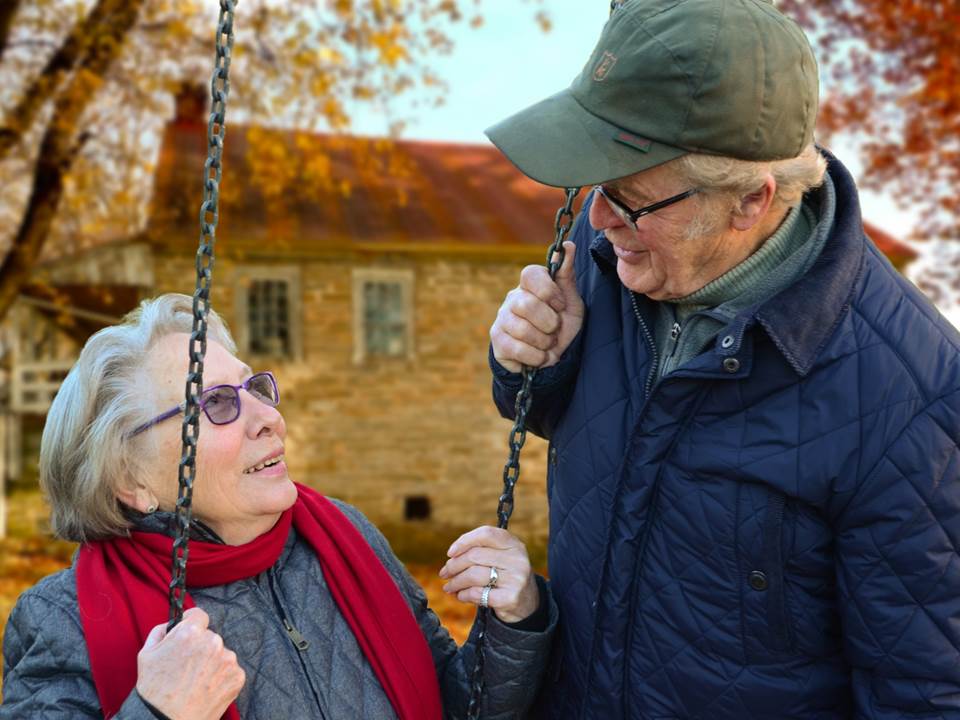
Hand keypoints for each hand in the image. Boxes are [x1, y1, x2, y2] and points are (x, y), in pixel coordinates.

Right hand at [136, 607, 244, 719]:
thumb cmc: (154, 689)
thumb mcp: (146, 654)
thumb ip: (161, 631)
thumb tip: (173, 623)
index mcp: (191, 632)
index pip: (199, 615)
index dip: (192, 623)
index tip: (189, 633)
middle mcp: (213, 642)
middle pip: (210, 637)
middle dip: (200, 647)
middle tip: (188, 667)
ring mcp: (228, 659)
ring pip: (220, 654)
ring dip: (212, 663)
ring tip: (196, 681)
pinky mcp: (237, 676)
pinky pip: (230, 670)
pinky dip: (221, 677)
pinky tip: (206, 689)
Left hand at [439, 526, 538, 623]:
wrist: (527, 602)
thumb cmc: (506, 575)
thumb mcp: (501, 556)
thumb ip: (481, 550)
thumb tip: (452, 556)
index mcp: (514, 544)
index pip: (486, 534)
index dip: (464, 541)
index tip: (450, 552)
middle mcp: (517, 559)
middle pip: (474, 556)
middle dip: (454, 565)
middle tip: (444, 573)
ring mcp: (515, 579)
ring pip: (473, 575)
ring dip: (455, 582)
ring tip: (449, 586)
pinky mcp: (510, 598)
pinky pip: (477, 593)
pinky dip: (464, 595)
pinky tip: (460, 595)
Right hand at [490, 240, 583, 372]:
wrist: (552, 357)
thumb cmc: (561, 325)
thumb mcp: (571, 301)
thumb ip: (567, 275)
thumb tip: (568, 245)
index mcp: (530, 285)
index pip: (530, 274)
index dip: (548, 291)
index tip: (561, 305)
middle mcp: (512, 298)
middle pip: (527, 305)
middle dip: (549, 323)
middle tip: (555, 330)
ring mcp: (502, 319)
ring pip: (522, 329)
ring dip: (544, 342)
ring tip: (548, 344)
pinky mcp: (497, 340)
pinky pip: (517, 348)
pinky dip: (536, 357)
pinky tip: (540, 356)